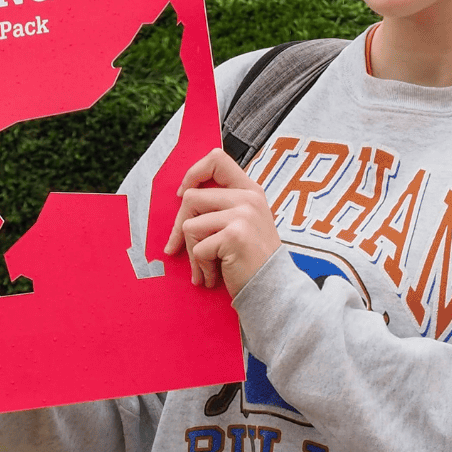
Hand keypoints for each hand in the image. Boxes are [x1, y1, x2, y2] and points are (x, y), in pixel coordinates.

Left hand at [163, 148, 280, 297]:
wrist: (275, 291)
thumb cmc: (253, 262)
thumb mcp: (245, 223)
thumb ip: (224, 206)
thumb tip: (184, 196)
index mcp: (250, 191)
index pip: (217, 160)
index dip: (193, 174)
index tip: (183, 194)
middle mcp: (248, 198)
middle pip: (192, 198)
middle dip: (179, 228)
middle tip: (176, 248)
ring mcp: (243, 215)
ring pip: (190, 225)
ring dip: (192, 252)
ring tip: (207, 268)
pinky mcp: (234, 235)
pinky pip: (197, 248)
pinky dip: (201, 267)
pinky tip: (215, 277)